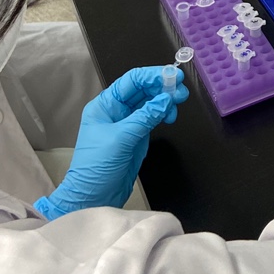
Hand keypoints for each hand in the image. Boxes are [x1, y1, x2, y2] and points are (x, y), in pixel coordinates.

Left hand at [34, 66, 188, 219]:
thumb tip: (166, 99)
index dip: (152, 76)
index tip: (174, 76)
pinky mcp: (136, 137)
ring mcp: (127, 124)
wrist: (92, 198)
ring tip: (179, 104)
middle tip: (182, 92)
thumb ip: (145, 117)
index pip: (131, 81)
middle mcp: (116, 111)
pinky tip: (171, 115)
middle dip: (162, 87)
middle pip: (142, 90)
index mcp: (105, 105)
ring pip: (149, 103)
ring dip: (165, 100)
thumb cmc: (97, 167)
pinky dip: (163, 114)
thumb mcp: (121, 139)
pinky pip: (152, 118)